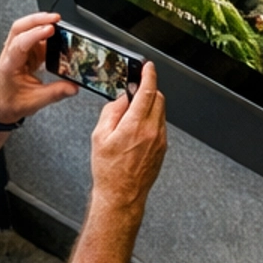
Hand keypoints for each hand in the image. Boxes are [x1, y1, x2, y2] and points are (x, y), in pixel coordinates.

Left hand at [0, 12, 78, 125]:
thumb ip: (55, 93)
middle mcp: (11, 54)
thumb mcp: (35, 101)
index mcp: (10, 65)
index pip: (21, 43)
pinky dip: (44, 33)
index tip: (50, 30)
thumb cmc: (10, 101)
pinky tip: (55, 36)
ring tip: (57, 24)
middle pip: (20, 27)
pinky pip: (34, 37)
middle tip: (55, 19)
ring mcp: (17, 51)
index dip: (36, 34)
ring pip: (26, 29)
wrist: (0, 104)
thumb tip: (73, 87)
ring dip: (40, 23)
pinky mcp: (24, 52)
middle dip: (38, 19)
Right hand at [88, 62, 167, 212]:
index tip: (148, 67)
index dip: (149, 75)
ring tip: (132, 113)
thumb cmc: (109, 171)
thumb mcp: (100, 136)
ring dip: (149, 105)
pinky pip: (160, 126)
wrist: (121, 196)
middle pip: (158, 98)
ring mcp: (160, 141)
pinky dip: (151, 119)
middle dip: (148, 89)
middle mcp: (152, 132)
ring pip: (160, 112)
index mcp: (136, 125)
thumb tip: (122, 99)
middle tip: (135, 89)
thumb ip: (112, 112)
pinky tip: (137, 128)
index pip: (148, 91)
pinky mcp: (162, 149)